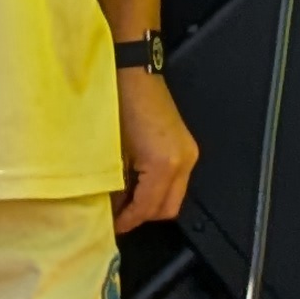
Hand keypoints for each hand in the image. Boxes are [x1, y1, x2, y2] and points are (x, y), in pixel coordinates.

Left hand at [112, 70, 200, 233]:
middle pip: (167, 209)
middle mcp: (183, 163)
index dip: (127, 222)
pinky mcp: (186, 146)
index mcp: (163, 166)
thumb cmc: (117, 105)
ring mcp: (188, 154)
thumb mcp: (112, 151)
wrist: (134, 71)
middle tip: (118, 217)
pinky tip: (137, 182)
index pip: (147, 209)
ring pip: (174, 196)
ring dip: (151, 203)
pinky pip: (176, 179)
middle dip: (143, 217)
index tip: (111, 228)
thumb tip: (112, 206)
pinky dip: (158, 187)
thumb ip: (115, 185)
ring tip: (125, 200)